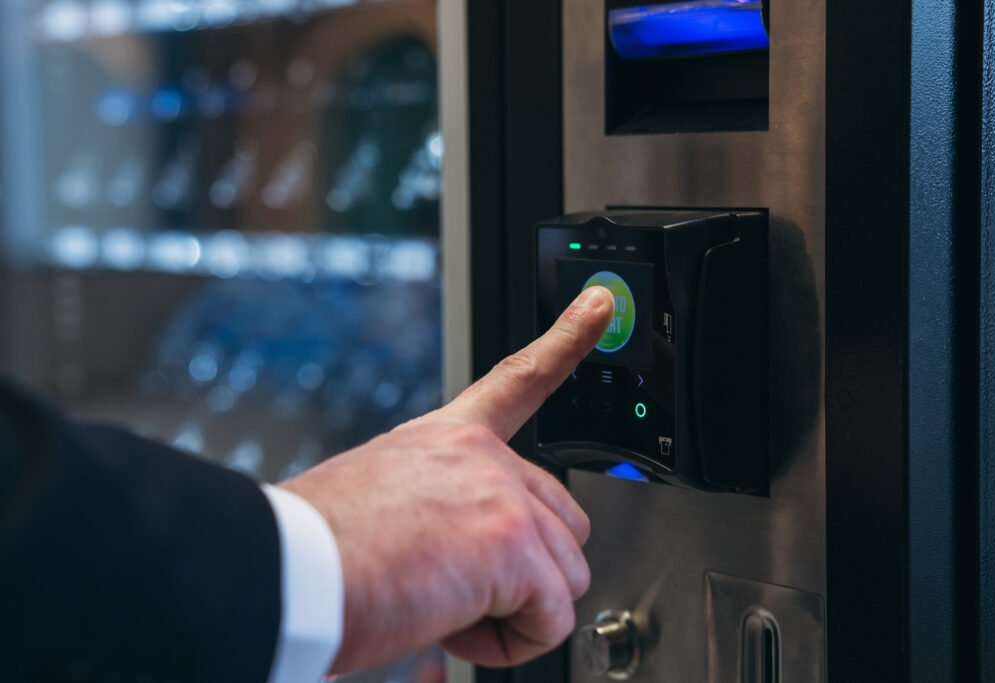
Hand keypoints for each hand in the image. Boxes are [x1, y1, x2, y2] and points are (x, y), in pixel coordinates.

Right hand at [279, 285, 613, 671]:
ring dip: (516, 612)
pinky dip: (512, 643)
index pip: (519, 379)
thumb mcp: (384, 501)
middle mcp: (481, 456)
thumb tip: (463, 562)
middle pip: (563, 520)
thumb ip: (444, 510)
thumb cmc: (318, 550)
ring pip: (565, 575)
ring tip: (445, 611)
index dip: (567, 339)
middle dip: (530, 572)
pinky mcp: (512, 546)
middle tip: (461, 589)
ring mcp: (501, 495)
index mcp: (447, 439)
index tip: (600, 304)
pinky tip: (455, 629)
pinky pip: (552, 619)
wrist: (287, 571)